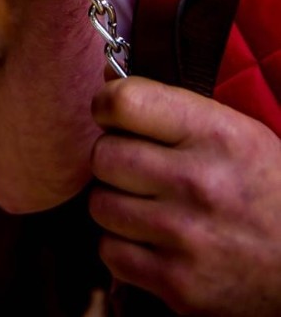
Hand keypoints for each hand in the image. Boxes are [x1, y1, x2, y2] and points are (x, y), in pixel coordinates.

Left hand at [90, 78, 280, 314]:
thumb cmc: (266, 189)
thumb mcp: (236, 131)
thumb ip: (171, 105)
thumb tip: (106, 80)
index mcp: (216, 134)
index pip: (124, 103)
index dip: (107, 105)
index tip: (112, 116)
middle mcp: (198, 182)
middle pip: (103, 155)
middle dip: (113, 158)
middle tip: (135, 167)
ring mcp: (186, 236)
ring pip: (100, 205)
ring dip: (115, 203)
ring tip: (145, 203)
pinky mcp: (178, 284)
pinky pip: (110, 252)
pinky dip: (122, 246)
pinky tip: (149, 238)